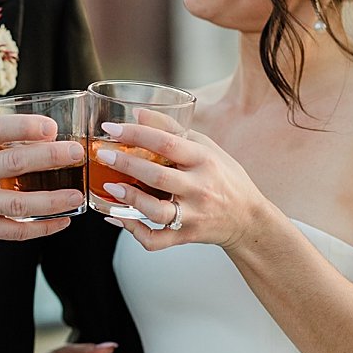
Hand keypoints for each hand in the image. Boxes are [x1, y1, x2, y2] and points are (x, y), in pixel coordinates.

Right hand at [0, 115, 86, 248]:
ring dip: (52, 199)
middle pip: (13, 164)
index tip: (51, 127)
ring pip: (18, 202)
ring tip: (76, 193)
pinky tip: (62, 220)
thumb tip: (44, 134)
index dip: (24, 126)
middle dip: (49, 157)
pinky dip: (42, 226)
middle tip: (75, 153)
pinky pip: (15, 230)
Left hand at [91, 119, 270, 253]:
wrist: (248, 218)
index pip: (167, 143)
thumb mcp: (206, 146)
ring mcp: (193, 215)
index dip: (136, 134)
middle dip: (127, 164)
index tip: (112, 128)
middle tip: (104, 155)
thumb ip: (172, 129)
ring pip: (157, 211)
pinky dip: (135, 231)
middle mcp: (199, 188)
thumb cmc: (224, 176)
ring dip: (130, 199)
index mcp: (204, 160)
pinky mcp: (187, 236)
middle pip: (158, 176)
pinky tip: (119, 217)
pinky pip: (157, 239)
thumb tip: (137, 113)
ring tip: (109, 187)